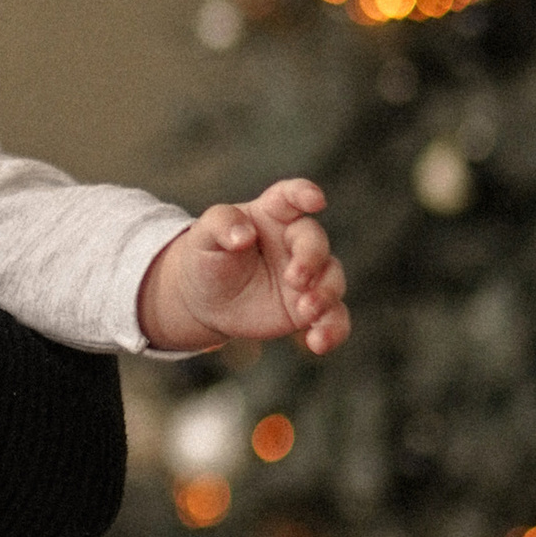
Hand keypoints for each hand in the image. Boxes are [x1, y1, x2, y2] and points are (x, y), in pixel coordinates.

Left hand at [140, 179, 346, 356]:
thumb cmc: (206, 258)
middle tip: (294, 279)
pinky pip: (333, 317)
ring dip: (326, 294)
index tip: (314, 200)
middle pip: (315, 241)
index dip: (304, 194)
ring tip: (305, 311)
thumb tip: (243, 236)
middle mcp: (295, 241)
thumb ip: (221, 225)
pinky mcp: (309, 307)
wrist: (205, 301)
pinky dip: (333, 329)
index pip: (291, 196)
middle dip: (311, 259)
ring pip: (333, 278)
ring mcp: (307, 275)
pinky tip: (318, 343)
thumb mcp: (202, 236)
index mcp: (271, 214)